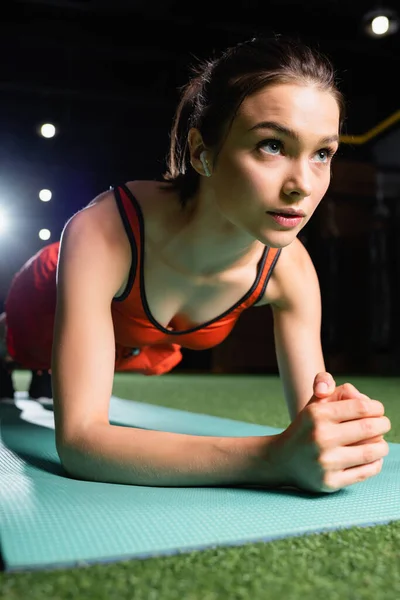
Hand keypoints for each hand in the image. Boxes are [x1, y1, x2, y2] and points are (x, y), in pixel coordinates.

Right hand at [267, 372, 390, 492]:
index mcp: (317, 414)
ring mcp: (326, 461)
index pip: (362, 407)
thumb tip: (359, 396)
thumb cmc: (306, 427)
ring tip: (379, 443)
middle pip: (370, 428)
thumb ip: (332, 387)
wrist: (281, 460)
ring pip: (372, 452)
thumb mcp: (314, 403)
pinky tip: (372, 458)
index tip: (378, 411)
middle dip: (383, 425)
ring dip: (382, 445)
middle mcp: (321, 437)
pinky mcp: (330, 481)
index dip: (377, 408)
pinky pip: (366, 471)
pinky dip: (375, 463)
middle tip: (383, 425)